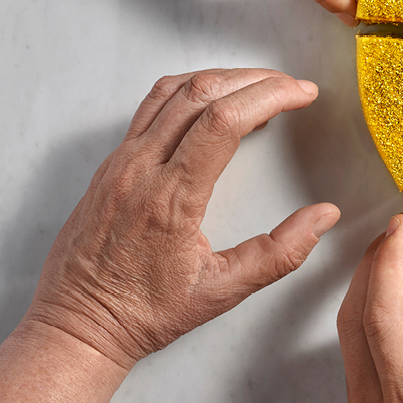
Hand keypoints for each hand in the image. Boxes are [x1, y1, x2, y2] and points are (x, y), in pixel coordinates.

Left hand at [24, 68, 340, 368]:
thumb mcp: (223, 292)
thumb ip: (280, 253)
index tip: (303, 94)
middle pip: (203, 94)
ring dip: (224, 78)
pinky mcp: (113, 162)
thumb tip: (324, 216)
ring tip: (260, 85)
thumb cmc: (144, 313)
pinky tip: (213, 98)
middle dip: (257, 80)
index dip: (271, 96)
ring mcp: (122, 161)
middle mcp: (141, 170)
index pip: (224, 121)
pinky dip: (191, 89)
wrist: (77, 325)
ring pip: (175, 90)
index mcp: (171, 199)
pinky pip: (152, 104)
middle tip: (293, 86)